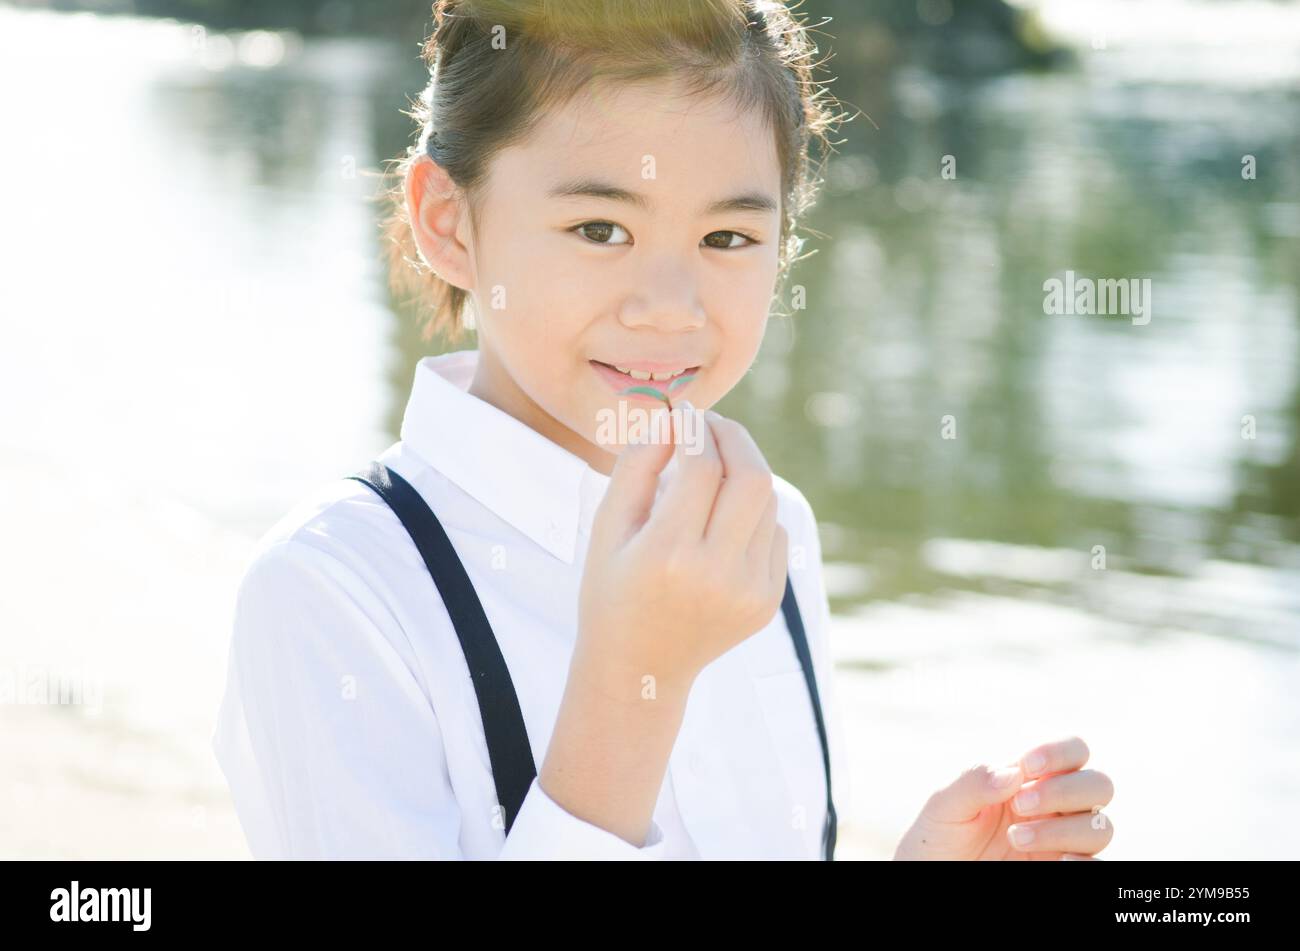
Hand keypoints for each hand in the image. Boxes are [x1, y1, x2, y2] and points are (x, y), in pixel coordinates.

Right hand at [575, 402, 787, 695]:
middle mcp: (716, 574)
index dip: (695, 429)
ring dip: (742, 472)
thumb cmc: (612, 590)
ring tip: (711, 470)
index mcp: (667, 554)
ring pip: (767, 502)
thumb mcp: (607, 527)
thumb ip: (636, 464)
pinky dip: (752, 513)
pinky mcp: (768, 601)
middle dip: (734, 437)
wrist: (638, 669)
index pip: (701, 466)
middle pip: (751, 477)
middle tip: (712, 425)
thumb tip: (675, 419)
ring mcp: (749, 591)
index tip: (684, 415)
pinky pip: (774, 533)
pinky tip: (720, 521)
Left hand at [893, 736, 1114, 860]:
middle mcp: (1055, 806)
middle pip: (1099, 784)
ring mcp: (1062, 840)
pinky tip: (1056, 861)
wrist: (932, 874)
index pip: (1073, 751)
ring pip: (1100, 826)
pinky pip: (1098, 864)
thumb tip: (1013, 774)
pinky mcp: (1061, 868)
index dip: (1060, 752)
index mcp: (1030, 778)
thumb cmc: (939, 836)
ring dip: (1062, 829)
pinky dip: (1084, 861)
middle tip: (1020, 805)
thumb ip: (974, 782)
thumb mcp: (944, 805)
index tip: (1026, 766)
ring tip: (1015, 838)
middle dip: (1064, 790)